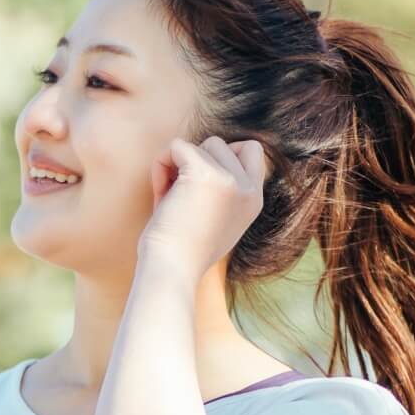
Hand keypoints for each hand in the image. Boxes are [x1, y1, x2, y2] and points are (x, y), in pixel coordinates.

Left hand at [141, 134, 268, 267]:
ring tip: (169, 197)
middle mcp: (247, 188)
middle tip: (180, 192)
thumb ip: (222, 191)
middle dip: (196, 161)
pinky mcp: (203, 173)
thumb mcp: (216, 220)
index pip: (252, 150)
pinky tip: (159, 190)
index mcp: (254, 200)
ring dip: (177, 164)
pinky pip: (177, 146)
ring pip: (200, 144)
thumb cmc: (182, 251)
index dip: (222, 155)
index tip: (200, 180)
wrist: (171, 270)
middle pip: (221, 144)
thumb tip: (206, 152)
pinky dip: (162, 163)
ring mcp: (228, 179)